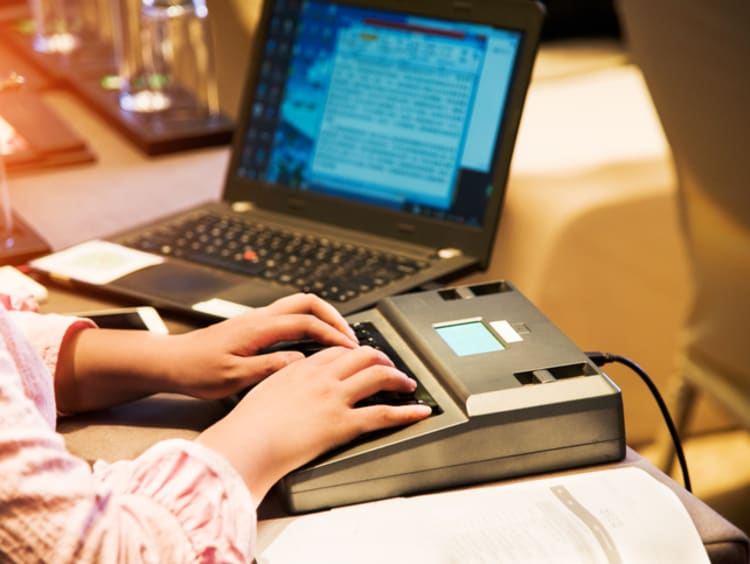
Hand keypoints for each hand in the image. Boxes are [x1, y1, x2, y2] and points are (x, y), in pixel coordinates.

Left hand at [164, 293, 358, 398]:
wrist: (171, 361)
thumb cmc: (196, 370)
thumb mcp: (233, 377)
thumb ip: (269, 368)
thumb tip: (301, 362)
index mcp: (258, 328)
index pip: (306, 323)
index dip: (332, 335)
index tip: (349, 349)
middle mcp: (260, 317)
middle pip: (308, 302)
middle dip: (334, 317)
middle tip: (350, 338)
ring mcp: (257, 319)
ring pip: (299, 305)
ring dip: (322, 317)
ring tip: (337, 339)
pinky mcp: (254, 326)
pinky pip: (289, 315)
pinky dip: (309, 323)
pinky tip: (312, 342)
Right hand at [196, 346, 432, 502]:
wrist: (245, 444)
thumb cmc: (246, 426)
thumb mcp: (260, 391)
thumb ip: (279, 382)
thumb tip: (286, 384)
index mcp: (301, 369)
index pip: (336, 351)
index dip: (354, 352)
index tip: (361, 358)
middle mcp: (321, 377)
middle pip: (362, 354)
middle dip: (382, 358)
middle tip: (390, 366)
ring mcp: (334, 398)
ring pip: (377, 375)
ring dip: (398, 377)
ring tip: (407, 383)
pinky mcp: (343, 423)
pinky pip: (383, 413)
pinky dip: (407, 412)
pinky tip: (419, 412)